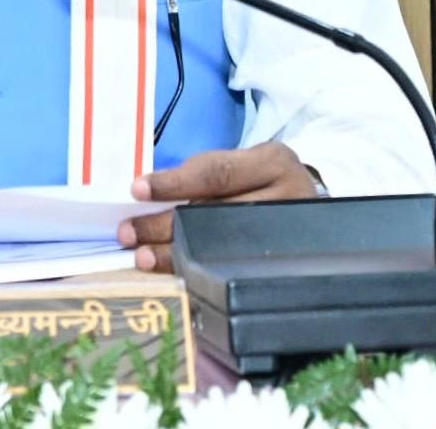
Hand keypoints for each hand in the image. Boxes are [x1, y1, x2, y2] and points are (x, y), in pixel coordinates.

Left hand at [114, 142, 321, 271]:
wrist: (306, 204)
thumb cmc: (261, 181)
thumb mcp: (243, 164)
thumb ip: (204, 175)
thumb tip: (144, 195)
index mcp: (273, 162)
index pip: (217, 172)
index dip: (174, 182)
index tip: (137, 190)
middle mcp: (288, 196)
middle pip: (217, 214)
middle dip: (167, 225)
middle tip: (130, 232)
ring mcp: (291, 235)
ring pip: (223, 247)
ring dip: (176, 254)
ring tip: (144, 256)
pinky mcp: (286, 265)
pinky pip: (233, 271)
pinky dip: (197, 272)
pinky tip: (173, 273)